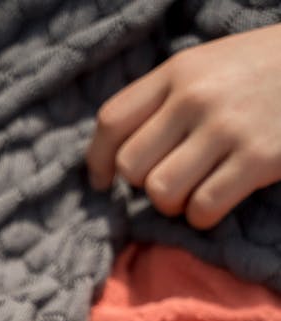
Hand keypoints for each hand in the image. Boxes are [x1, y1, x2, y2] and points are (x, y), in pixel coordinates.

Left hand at [87, 24, 280, 228]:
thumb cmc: (260, 72)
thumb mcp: (208, 66)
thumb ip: (164, 99)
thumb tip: (118, 153)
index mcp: (178, 72)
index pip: (111, 121)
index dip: (97, 161)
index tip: (102, 182)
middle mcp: (195, 98)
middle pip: (130, 166)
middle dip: (141, 186)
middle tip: (166, 180)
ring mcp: (226, 129)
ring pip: (160, 193)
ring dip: (171, 205)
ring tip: (192, 192)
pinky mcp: (256, 159)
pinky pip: (201, 209)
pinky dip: (202, 217)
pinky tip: (216, 203)